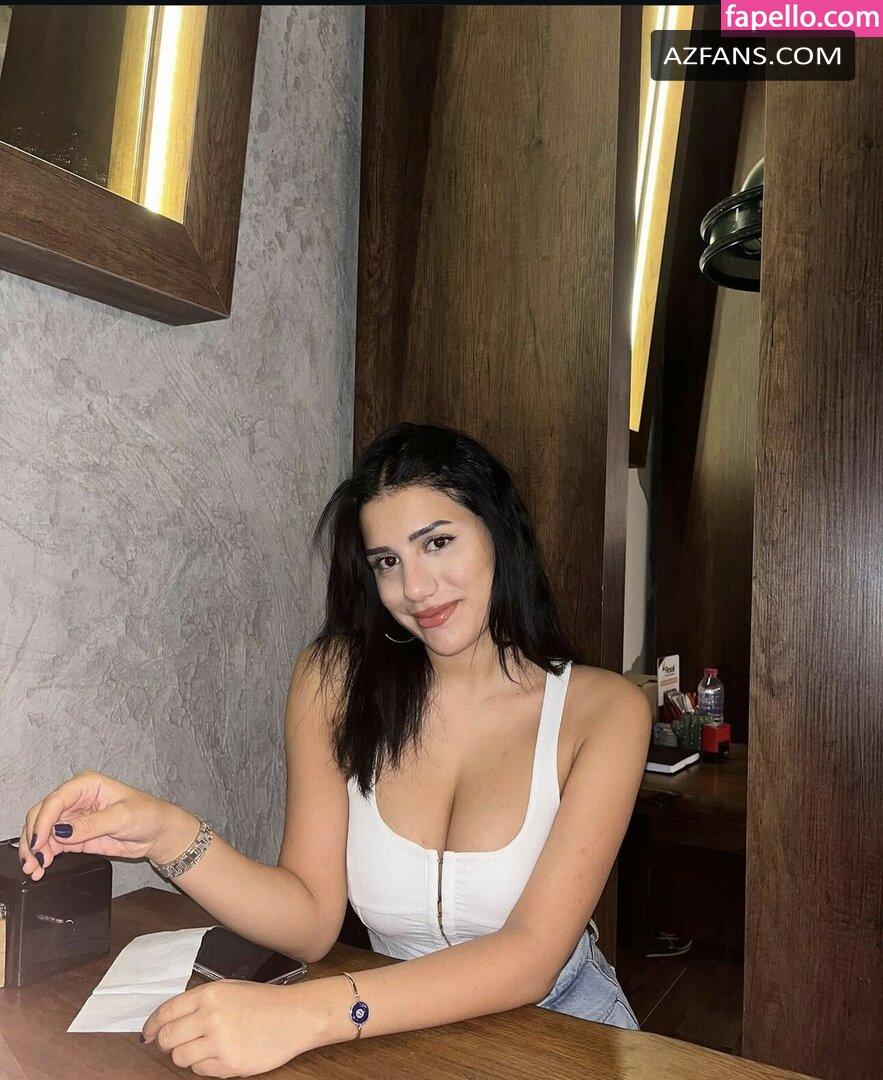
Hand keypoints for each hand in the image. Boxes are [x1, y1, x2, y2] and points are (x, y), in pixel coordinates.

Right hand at [19, 770, 184, 880]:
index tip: (39, 842)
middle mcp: (76, 799)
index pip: (56, 800)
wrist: (157, 833)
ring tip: (35, 868)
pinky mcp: (74, 836)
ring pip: (43, 831)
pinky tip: (42, 867)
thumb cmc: (147, 814)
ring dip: (35, 850)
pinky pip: (52, 844)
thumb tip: (62, 831)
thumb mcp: (122, 817)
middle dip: (34, 837)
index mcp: (87, 784)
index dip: (43, 821)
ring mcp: (73, 818)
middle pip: (42, 814)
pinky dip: (44, 855)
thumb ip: (91, 824)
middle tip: (33, 859)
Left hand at [141, 979, 328, 1076]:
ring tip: (204, 1048)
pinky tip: (221, 1054)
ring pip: (181, 1058)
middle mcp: (211, 1017)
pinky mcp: (230, 1064)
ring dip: (186, 1056)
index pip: (167, 1012)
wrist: (295, 1016)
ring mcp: (220, 1042)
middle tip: (176, 1043)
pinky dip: (205, 1066)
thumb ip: (200, 1002)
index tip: (147, 1034)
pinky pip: (201, 1071)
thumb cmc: (263, 1001)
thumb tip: (167, 1022)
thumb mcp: (230, 989)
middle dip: (167, 1044)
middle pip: (168, 1039)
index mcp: (210, 994)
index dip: (152, 1025)